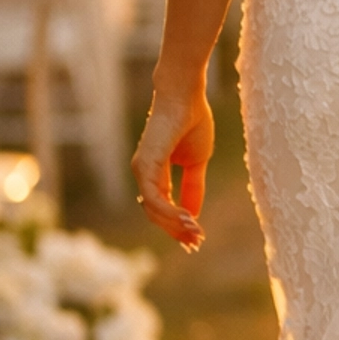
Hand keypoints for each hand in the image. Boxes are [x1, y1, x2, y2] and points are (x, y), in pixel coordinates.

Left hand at [132, 74, 213, 249]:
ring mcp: (142, 171)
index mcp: (155, 173)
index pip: (162, 207)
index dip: (178, 224)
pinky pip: (154, 199)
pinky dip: (170, 212)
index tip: (197, 238)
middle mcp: (144, 174)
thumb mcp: (197, 162)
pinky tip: (188, 219)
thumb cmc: (192, 121)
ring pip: (153, 210)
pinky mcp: (146, 166)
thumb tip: (193, 214)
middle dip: (177, 230)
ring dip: (175, 225)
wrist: (186, 97)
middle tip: (197, 242)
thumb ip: (193, 187)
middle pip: (156, 214)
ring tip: (196, 233)